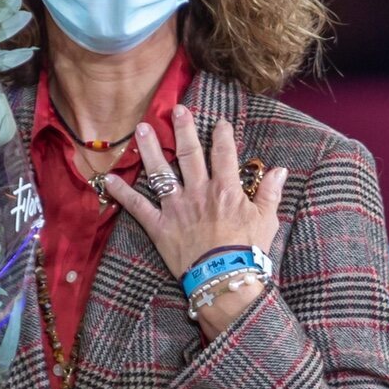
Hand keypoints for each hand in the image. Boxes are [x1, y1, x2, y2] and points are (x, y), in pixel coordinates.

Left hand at [104, 108, 287, 284]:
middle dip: (183, 129)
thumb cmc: (247, 252)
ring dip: (150, 149)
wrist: (224, 279)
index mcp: (226, 189)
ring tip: (141, 128)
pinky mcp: (159, 226)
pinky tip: (109, 179)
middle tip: (176, 109)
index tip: (219, 121)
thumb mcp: (267, 221)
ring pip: (160, 172)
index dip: (222, 135)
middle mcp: (199, 192)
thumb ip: (270, 193)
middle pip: (189, 154)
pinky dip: (122, 193)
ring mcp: (176, 208)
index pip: (223, 154)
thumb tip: (279, 170)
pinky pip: (137, 206)